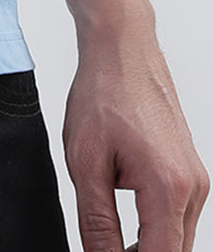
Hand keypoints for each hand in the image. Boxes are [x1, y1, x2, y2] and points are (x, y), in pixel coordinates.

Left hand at [63, 29, 207, 251]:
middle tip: (101, 250)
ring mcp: (196, 180)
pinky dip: (154, 230)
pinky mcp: (190, 173)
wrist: (122, 50)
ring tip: (108, 244)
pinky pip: (177, 218)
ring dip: (147, 249)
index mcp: (169, 188)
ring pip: (178, 240)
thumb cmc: (104, 93)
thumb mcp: (86, 163)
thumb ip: (96, 222)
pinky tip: (123, 227)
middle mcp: (193, 188)